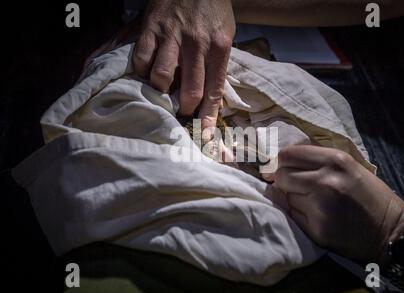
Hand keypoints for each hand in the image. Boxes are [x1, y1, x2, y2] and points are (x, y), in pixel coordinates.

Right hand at [133, 0, 235, 131]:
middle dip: (185, 108)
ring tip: (163, 91)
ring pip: (161, 77)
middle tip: (181, 110)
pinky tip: (148, 71)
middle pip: (189, 90)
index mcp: (219, 47)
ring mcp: (172, 36)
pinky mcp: (151, 28)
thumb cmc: (213, 9)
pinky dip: (143, 70)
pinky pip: (142, 59)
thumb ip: (218, 64)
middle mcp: (196, 44)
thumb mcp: (226, 34)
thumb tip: (211, 97)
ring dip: (161, 91)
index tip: (204, 134)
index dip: (207, 116)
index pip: (213, 90)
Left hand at [274, 145, 403, 262]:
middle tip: (297, 186)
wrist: (391, 232)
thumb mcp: (349, 166)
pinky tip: (314, 215)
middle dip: (285, 180)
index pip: (288, 154)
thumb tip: (284, 159)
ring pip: (285, 196)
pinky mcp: (316, 229)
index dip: (284, 161)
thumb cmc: (370, 196)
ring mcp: (319, 207)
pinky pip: (292, 216)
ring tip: (311, 202)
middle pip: (282, 175)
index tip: (288, 167)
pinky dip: (298, 214)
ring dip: (293, 198)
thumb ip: (318, 160)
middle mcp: (325, 181)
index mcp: (336, 160)